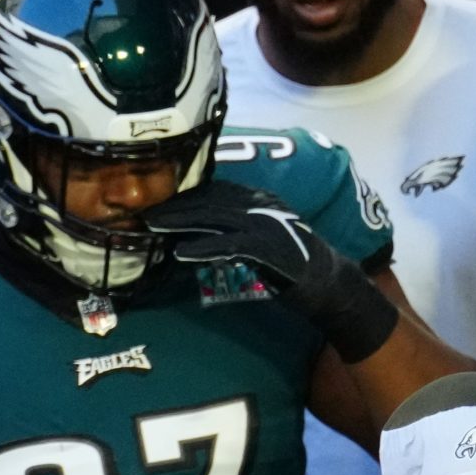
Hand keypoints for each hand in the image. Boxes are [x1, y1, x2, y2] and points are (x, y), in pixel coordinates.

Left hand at [143, 180, 396, 361]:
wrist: (330, 283)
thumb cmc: (294, 264)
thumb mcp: (262, 238)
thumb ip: (237, 229)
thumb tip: (202, 231)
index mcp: (259, 200)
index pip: (215, 190)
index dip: (185, 195)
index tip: (159, 201)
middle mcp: (260, 206)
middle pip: (208, 201)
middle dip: (175, 206)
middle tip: (145, 213)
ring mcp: (264, 226)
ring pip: (213, 219)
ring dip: (180, 222)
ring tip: (153, 227)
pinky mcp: (267, 250)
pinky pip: (228, 246)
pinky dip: (203, 249)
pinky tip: (181, 253)